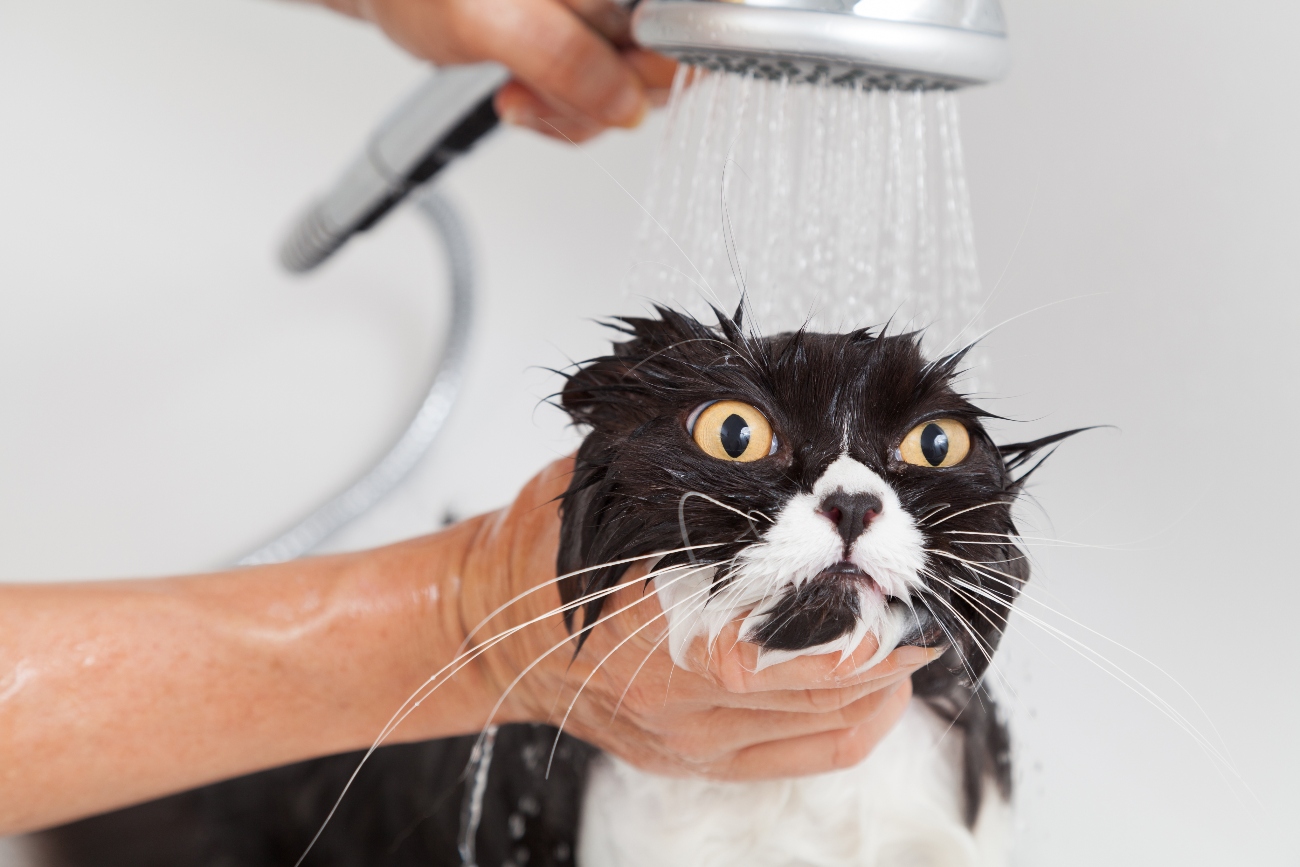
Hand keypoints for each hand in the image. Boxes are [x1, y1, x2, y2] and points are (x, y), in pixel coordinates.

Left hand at [316, 0, 677, 141]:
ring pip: (637, 86)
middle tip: (540, 91)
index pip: (691, 20)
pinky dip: (567, 112)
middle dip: (606, 97)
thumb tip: (625, 101)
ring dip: (577, 112)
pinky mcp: (593, 37)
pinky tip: (526, 95)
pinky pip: (606, 96)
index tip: (615, 89)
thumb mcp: (484, 21)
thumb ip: (562, 57)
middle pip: (670, 57)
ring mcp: (610, 9)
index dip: (665, 64)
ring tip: (520, 91)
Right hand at [453, 459, 938, 779]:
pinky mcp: (694, 759)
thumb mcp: (613, 483)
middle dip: (895, 633)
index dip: (868, 592)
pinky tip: (880, 691)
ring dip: (889, 677)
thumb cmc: (547, 552)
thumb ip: (695, 467)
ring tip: (915, 634)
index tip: (896, 558)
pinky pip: (802, 755)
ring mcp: (691, 734)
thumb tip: (776, 432)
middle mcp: (684, 687)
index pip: (805, 616)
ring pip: (828, 719)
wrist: (492, 630)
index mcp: (667, 614)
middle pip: (832, 672)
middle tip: (927, 595)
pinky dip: (858, 724)